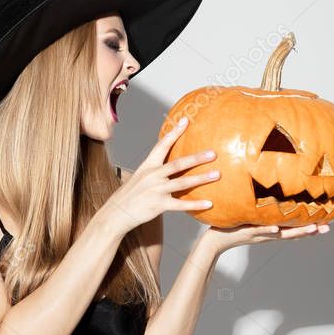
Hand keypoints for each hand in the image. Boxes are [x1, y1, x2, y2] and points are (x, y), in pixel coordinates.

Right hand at [100, 117, 218, 234]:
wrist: (116, 213)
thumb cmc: (131, 195)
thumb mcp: (140, 177)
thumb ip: (155, 171)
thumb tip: (171, 165)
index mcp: (148, 166)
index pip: (162, 145)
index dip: (174, 133)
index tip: (185, 121)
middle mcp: (152, 175)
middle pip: (178, 163)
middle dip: (197, 158)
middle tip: (213, 153)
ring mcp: (155, 190)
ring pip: (182, 182)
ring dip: (201, 178)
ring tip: (217, 175)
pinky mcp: (158, 205)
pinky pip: (180, 204)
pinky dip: (195, 204)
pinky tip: (209, 204)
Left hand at [199, 222, 329, 257]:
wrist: (216, 239)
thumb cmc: (233, 227)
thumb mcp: (251, 216)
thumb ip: (261, 209)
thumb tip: (268, 193)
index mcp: (272, 230)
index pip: (295, 228)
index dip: (310, 227)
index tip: (327, 224)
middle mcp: (269, 234)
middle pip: (295, 233)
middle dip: (311, 231)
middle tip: (328, 228)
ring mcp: (260, 234)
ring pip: (282, 233)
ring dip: (298, 232)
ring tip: (313, 228)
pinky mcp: (248, 232)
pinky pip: (260, 231)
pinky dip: (269, 230)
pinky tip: (278, 229)